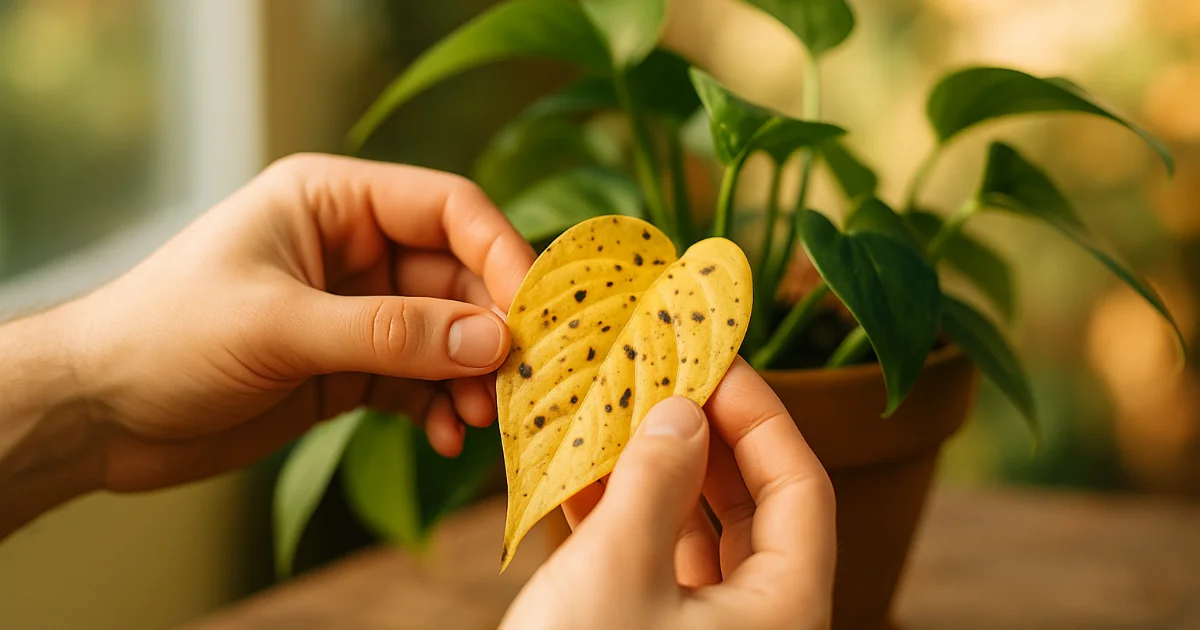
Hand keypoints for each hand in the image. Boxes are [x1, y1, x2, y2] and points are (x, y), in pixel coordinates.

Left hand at [3, 154, 533, 500]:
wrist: (99, 413)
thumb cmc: (166, 337)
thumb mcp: (281, 327)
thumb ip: (391, 332)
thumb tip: (494, 340)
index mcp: (333, 201)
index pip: (446, 208)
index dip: (500, 253)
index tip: (537, 309)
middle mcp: (351, 248)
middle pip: (457, 277)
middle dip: (491, 330)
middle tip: (523, 381)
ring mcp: (353, 309)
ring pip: (445, 334)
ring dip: (471, 376)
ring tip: (485, 419)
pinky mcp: (347, 365)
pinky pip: (418, 379)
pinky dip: (439, 406)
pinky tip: (446, 437)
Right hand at [500, 359, 836, 629]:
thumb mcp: (618, 569)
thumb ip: (656, 480)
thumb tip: (682, 410)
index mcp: (784, 608)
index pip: (799, 483)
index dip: (759, 412)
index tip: (711, 356)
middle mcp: (760, 620)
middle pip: (753, 504)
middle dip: (706, 436)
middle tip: (661, 375)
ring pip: (699, 532)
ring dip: (657, 472)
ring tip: (616, 414)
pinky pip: (655, 564)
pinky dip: (624, 516)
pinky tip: (580, 474)